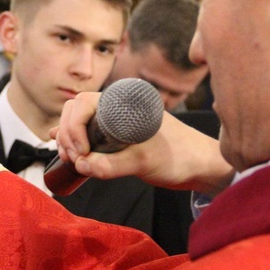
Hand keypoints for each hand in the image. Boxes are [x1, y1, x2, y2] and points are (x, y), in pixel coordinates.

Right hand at [50, 92, 234, 195]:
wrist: (202, 167)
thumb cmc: (180, 157)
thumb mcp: (144, 162)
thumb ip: (112, 165)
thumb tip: (80, 165)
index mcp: (124, 103)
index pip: (83, 102)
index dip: (74, 126)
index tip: (81, 152)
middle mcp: (117, 108)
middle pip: (76, 110)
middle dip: (68, 133)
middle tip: (73, 158)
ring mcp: (115, 123)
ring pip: (79, 122)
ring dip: (68, 139)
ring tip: (72, 160)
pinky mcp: (116, 138)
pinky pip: (87, 134)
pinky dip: (74, 142)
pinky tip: (67, 152)